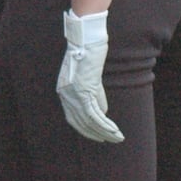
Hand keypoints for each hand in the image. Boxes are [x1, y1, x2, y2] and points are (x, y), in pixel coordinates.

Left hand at [57, 8, 123, 141]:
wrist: (86, 40)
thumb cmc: (89, 55)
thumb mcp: (89, 79)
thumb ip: (94, 96)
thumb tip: (102, 113)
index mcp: (63, 90)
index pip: (72, 118)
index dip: (85, 130)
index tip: (98, 137)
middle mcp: (65, 94)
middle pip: (80, 122)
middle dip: (96, 134)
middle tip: (110, 140)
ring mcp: (73, 93)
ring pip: (88, 120)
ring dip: (104, 132)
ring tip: (117, 138)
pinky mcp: (83, 90)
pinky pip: (94, 113)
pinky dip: (105, 124)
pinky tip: (114, 130)